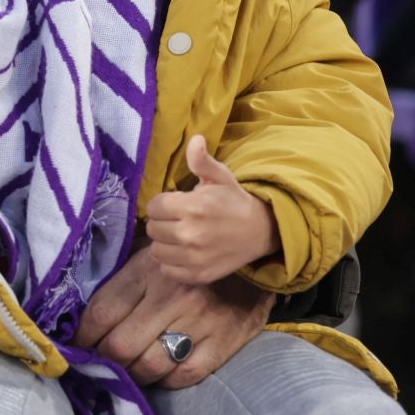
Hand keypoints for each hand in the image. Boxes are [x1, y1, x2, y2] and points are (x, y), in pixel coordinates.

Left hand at [75, 243, 271, 388]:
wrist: (251, 258)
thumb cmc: (187, 257)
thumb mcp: (150, 253)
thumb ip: (122, 280)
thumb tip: (83, 315)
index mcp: (147, 271)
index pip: (102, 312)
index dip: (83, 336)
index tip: (77, 345)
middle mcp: (172, 298)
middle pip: (121, 345)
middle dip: (103, 361)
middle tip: (98, 364)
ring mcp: (200, 323)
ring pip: (150, 366)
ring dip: (131, 376)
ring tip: (125, 374)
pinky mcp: (223, 343)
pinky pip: (184, 375)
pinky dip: (165, 382)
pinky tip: (157, 375)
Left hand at [145, 136, 279, 284]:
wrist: (261, 231)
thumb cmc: (234, 201)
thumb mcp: (220, 177)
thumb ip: (201, 161)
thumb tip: (194, 139)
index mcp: (193, 207)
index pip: (153, 207)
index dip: (162, 204)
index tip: (174, 204)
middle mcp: (190, 234)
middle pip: (153, 229)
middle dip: (162, 222)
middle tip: (177, 220)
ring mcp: (194, 258)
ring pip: (156, 251)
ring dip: (164, 243)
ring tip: (179, 236)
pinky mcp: (198, 275)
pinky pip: (167, 270)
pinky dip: (171, 262)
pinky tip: (183, 252)